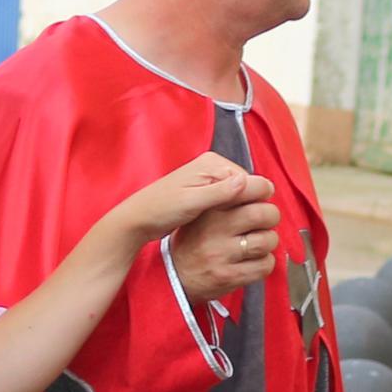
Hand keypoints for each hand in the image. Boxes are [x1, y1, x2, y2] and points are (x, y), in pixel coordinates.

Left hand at [100, 152, 254, 255]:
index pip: (253, 181)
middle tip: (234, 226)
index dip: (253, 202)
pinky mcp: (207, 192)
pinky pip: (229, 203)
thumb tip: (245, 181)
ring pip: (241, 198)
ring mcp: (211, 180)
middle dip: (245, 207)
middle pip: (249, 189)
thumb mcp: (191, 202)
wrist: (138, 219)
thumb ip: (219, 192)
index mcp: (214, 163)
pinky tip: (220, 226)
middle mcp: (215, 167)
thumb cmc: (161, 209)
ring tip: (226, 228)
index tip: (243, 221)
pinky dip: (229, 214)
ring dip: (238, 212)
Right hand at [168, 181, 281, 301]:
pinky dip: (266, 262)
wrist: (173, 275)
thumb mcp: (200, 214)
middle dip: (271, 216)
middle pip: (263, 214)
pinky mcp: (229, 276)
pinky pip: (264, 265)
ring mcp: (222, 254)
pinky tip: (255, 260)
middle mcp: (215, 229)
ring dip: (269, 241)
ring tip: (259, 242)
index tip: (263, 196)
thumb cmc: (192, 242)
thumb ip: (226, 200)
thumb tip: (262, 188)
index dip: (263, 190)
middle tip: (266, 220)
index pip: (247, 189)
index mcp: (209, 209)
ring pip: (267, 240)